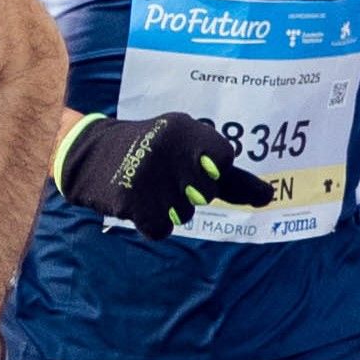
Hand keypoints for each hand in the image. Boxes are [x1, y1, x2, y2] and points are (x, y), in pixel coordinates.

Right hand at [54, 109, 269, 238]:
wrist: (89, 155)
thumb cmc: (152, 153)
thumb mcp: (187, 150)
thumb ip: (229, 176)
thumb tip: (270, 197)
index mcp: (184, 130)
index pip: (224, 160)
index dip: (214, 172)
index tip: (195, 166)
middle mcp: (167, 148)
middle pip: (206, 194)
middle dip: (189, 193)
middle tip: (165, 177)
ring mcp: (148, 175)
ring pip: (184, 215)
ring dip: (168, 209)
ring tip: (147, 188)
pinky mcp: (130, 200)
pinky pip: (161, 229)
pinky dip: (151, 223)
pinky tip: (137, 203)